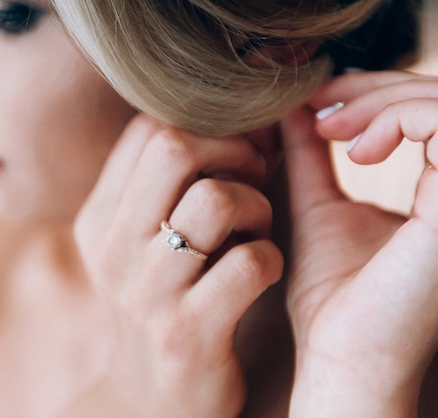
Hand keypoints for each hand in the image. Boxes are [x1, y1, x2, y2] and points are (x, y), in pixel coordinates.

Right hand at [72, 115, 282, 416]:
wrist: (148, 399)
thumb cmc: (157, 303)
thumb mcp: (136, 245)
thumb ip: (161, 189)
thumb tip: (231, 125)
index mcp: (99, 218)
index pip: (146, 130)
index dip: (205, 125)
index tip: (234, 150)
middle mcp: (113, 249)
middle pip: (174, 148)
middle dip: (232, 149)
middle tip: (253, 175)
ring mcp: (146, 293)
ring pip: (217, 201)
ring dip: (258, 207)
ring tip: (256, 229)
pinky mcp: (187, 333)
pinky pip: (250, 262)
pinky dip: (271, 257)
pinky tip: (262, 271)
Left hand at [281, 71, 437, 416]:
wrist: (340, 351)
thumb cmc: (332, 293)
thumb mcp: (319, 206)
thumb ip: (314, 156)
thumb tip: (295, 110)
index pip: (426, 112)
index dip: (375, 92)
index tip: (320, 105)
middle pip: (437, 99)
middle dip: (374, 90)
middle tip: (322, 110)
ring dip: (383, 101)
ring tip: (335, 131)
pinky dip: (398, 118)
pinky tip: (356, 151)